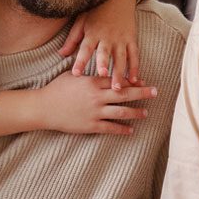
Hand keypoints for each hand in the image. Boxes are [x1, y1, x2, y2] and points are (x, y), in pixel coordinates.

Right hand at [38, 72, 157, 135]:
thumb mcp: (72, 75)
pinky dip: (122, 129)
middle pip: (125, 94)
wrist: (43, 108)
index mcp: (93, 82)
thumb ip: (87, 72)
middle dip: (142, 93)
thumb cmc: (56, 89)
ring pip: (122, 112)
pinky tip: (131, 130)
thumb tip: (99, 68)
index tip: (143, 81)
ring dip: (136, 112)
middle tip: (155, 92)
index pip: (117, 80)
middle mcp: (97, 97)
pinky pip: (111, 128)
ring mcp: (95, 112)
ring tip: (146, 113)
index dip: (132, 81)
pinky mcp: (91, 126)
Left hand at [61, 0, 141, 87]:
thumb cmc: (95, 12)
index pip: (85, 49)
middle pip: (105, 53)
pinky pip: (134, 55)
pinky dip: (135, 67)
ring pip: (121, 57)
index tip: (75, 73)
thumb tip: (61, 54)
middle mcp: (107, 37)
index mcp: (92, 33)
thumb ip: (72, 39)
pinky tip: (134, 80)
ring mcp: (121, 39)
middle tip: (102, 76)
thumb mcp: (81, 22)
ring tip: (118, 87)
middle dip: (104, 64)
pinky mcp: (131, 39)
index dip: (80, 61)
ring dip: (120, 72)